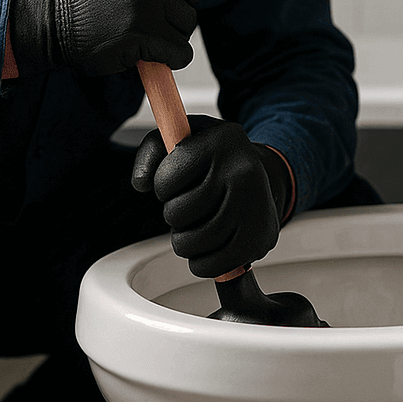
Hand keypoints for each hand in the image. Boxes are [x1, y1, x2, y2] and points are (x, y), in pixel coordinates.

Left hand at [132, 116, 290, 277]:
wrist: (261, 173)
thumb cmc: (215, 158)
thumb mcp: (183, 137)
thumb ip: (151, 151)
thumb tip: (141, 183)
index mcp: (222, 142)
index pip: (167, 179)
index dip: (162, 187)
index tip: (174, 183)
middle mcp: (244, 171)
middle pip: (180, 213)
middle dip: (172, 216)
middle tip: (183, 209)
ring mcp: (256, 206)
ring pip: (196, 242)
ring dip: (183, 242)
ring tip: (192, 228)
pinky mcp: (261, 237)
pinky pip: (216, 264)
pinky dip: (201, 262)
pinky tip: (205, 246)